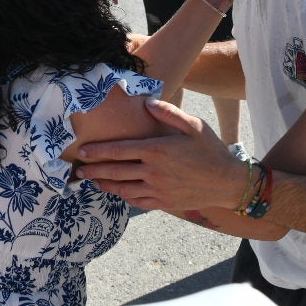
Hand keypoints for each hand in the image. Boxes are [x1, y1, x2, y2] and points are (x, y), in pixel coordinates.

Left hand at [71, 99, 245, 209]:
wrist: (228, 182)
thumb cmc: (211, 150)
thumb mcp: (194, 125)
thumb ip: (169, 113)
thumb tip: (147, 102)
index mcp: (157, 150)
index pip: (120, 150)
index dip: (99, 152)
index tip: (84, 151)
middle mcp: (153, 172)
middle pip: (115, 172)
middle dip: (93, 170)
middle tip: (77, 170)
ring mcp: (157, 190)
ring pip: (123, 189)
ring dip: (104, 185)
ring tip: (91, 181)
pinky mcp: (163, 203)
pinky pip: (137, 202)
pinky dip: (124, 197)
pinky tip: (118, 192)